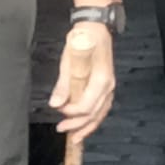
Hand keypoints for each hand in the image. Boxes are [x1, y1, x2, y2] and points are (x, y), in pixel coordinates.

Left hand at [48, 22, 116, 141]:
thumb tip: (55, 104)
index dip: (72, 113)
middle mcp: (108, 86)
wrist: (95, 27)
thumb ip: (62, 85)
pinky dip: (93, 118)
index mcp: (100, 80)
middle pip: (95, 114)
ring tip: (75, 137)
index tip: (59, 111)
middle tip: (61, 130)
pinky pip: (102, 107)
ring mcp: (109, 86)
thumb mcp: (68, 60)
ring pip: (100, 113)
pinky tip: (85, 124)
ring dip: (87, 126)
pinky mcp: (106, 85)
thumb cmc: (83, 39)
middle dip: (78, 125)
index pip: (87, 106)